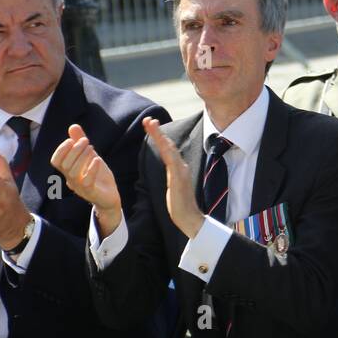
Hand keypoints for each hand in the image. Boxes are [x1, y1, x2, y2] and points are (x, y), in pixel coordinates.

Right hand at [51, 123, 122, 233]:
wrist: (110, 197)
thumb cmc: (98, 176)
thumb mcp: (90, 156)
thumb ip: (81, 142)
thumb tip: (73, 126)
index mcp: (68, 171)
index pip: (56, 161)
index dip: (61, 149)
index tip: (73, 139)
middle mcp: (71, 179)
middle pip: (64, 164)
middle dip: (74, 150)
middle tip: (86, 141)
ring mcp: (80, 187)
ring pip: (73, 172)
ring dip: (82, 156)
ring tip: (92, 148)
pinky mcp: (91, 192)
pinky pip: (86, 182)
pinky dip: (91, 169)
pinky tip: (98, 160)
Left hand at [144, 118, 203, 238]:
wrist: (190, 218)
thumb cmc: (181, 206)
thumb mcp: (175, 187)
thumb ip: (174, 177)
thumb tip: (172, 171)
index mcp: (178, 168)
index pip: (168, 149)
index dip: (160, 137)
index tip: (151, 126)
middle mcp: (181, 166)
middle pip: (168, 145)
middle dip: (158, 131)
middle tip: (148, 120)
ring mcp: (181, 171)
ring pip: (169, 149)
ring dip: (159, 136)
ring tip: (151, 124)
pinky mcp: (178, 178)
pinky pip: (171, 160)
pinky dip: (166, 149)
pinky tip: (162, 142)